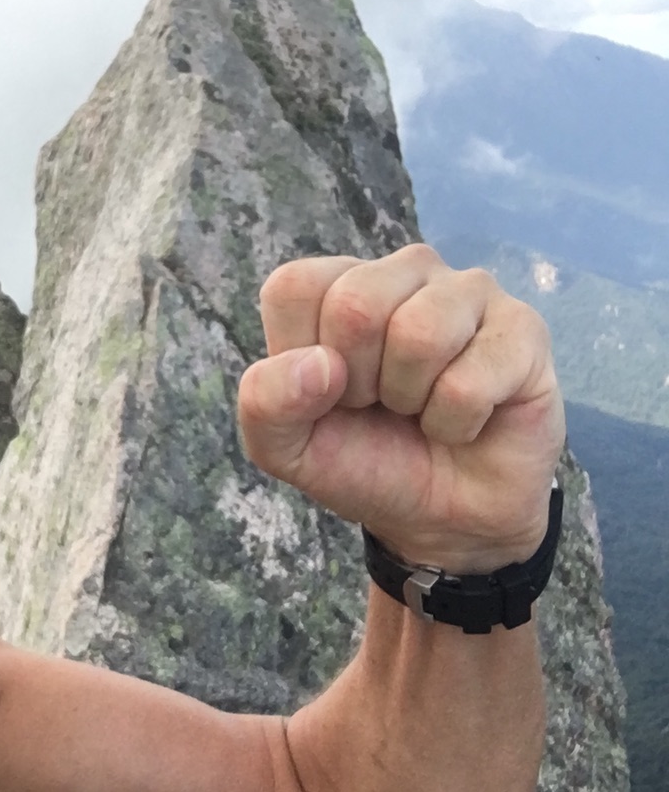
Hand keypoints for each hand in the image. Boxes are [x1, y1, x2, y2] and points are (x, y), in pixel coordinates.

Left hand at [237, 244, 563, 571]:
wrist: (444, 520)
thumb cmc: (366, 462)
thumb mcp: (287, 447)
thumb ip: (266, 402)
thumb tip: (320, 364)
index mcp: (339, 283)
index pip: (294, 288)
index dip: (301, 363)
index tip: (330, 392)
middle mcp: (405, 271)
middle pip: (356, 305)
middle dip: (360, 383)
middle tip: (382, 405)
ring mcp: (470, 293)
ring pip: (419, 333)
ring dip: (411, 400)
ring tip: (422, 409)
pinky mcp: (524, 330)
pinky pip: (470, 380)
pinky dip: (456, 423)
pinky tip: (467, 421)